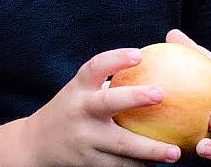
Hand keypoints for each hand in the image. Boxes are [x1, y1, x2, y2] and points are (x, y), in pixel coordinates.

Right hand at [22, 47, 183, 166]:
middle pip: (107, 102)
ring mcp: (83, 138)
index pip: (95, 67)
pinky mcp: (88, 163)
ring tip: (174, 153)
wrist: (35, 144)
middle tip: (161, 94)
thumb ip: (108, 84)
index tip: (139, 54)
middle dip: (135, 97)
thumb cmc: (72, 110)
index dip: (116, 59)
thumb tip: (156, 68)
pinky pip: (118, 166)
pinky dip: (139, 166)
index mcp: (79, 88)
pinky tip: (158, 164)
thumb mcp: (80, 91)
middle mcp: (79, 111)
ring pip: (119, 145)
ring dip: (149, 150)